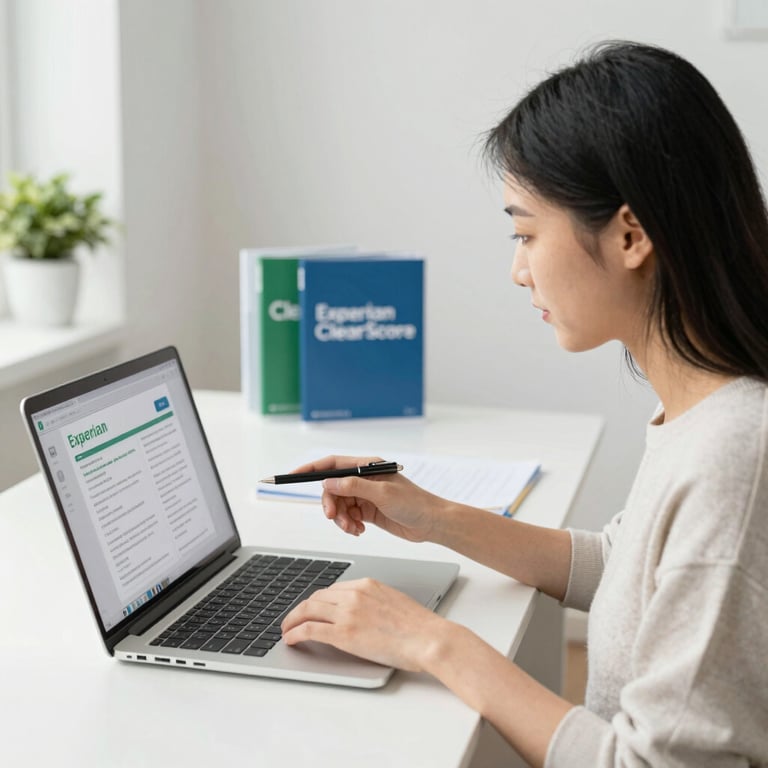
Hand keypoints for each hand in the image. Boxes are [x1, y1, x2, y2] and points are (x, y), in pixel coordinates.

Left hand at [280, 578, 446, 671]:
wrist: (429, 638)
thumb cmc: (419, 627)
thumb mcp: (393, 602)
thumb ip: (373, 603)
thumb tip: (362, 614)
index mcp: (367, 584)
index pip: (332, 589)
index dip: (317, 601)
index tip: (311, 609)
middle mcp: (354, 594)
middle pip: (316, 597)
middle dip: (300, 608)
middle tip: (292, 619)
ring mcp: (348, 613)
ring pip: (308, 610)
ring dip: (292, 620)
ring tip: (286, 630)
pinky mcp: (344, 633)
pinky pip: (310, 629)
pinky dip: (295, 633)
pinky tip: (290, 639)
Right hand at [291, 455, 447, 540]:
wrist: (432, 523)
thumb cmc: (415, 503)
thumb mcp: (383, 493)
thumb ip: (354, 487)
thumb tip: (329, 482)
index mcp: (367, 467)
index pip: (332, 464)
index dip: (310, 469)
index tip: (292, 475)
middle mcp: (364, 479)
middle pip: (332, 488)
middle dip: (330, 504)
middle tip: (334, 517)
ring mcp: (365, 495)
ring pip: (339, 505)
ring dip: (341, 519)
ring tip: (352, 528)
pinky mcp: (367, 511)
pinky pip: (347, 516)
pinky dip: (349, 525)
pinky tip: (359, 531)